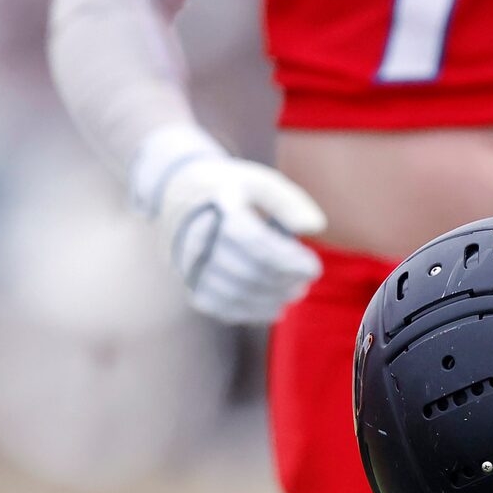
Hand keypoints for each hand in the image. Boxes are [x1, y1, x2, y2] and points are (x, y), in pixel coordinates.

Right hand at [129, 123, 325, 324]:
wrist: (177, 195)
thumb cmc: (227, 188)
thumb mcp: (257, 180)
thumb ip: (288, 200)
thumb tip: (315, 226)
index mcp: (216, 206)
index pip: (256, 243)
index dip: (289, 261)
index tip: (313, 268)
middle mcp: (198, 238)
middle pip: (249, 271)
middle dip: (284, 281)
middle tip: (305, 281)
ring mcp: (191, 265)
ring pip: (236, 294)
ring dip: (272, 299)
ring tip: (293, 292)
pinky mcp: (191, 285)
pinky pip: (222, 308)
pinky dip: (252, 312)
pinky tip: (273, 307)